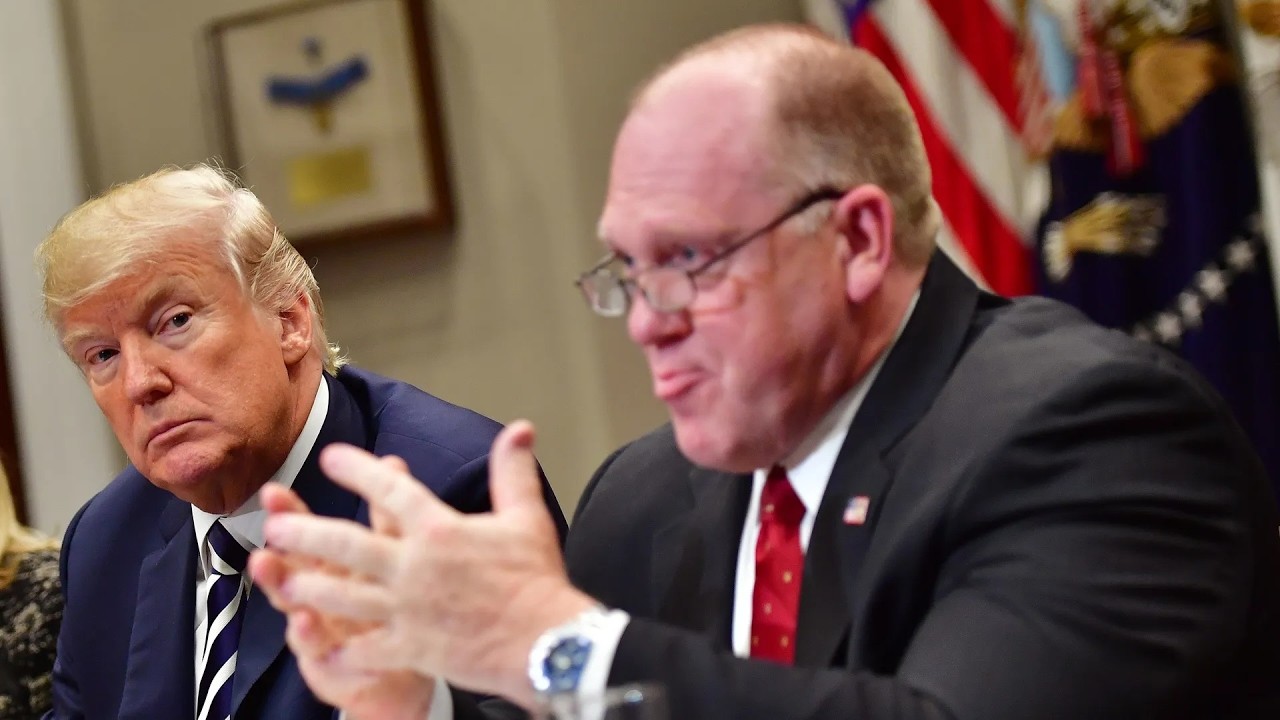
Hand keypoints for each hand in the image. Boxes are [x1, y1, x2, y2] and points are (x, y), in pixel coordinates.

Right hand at [250, 458, 435, 719]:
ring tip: (277, 580)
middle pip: (293, 571)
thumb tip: (391, 461)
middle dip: (277, 554)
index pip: (310, 534)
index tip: (274, 490)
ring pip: (298, 613)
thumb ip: (389, 516)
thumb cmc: (392, 611)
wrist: (403, 675)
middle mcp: (321, 598)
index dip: (291, 513)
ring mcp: (323, 633)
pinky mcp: (334, 669)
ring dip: (286, 594)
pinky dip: (316, 643)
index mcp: (336, 568)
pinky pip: (325, 659)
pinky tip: (308, 625)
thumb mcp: (393, 559)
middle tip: (264, 537)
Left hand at [253, 421, 593, 709]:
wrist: (546, 643)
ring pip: (344, 596)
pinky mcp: (411, 648)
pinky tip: (325, 644)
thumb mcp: (527, 517)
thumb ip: (512, 471)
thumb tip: (520, 428)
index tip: (330, 458)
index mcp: (440, 530)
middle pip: (347, 545)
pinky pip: (367, 648)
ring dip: (310, 587)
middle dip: (306, 533)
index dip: (357, 470)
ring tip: (284, 581)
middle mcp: (415, 567)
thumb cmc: (536, 580)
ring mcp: (408, 609)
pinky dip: (344, 647)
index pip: (390, 490)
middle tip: (274, 526)